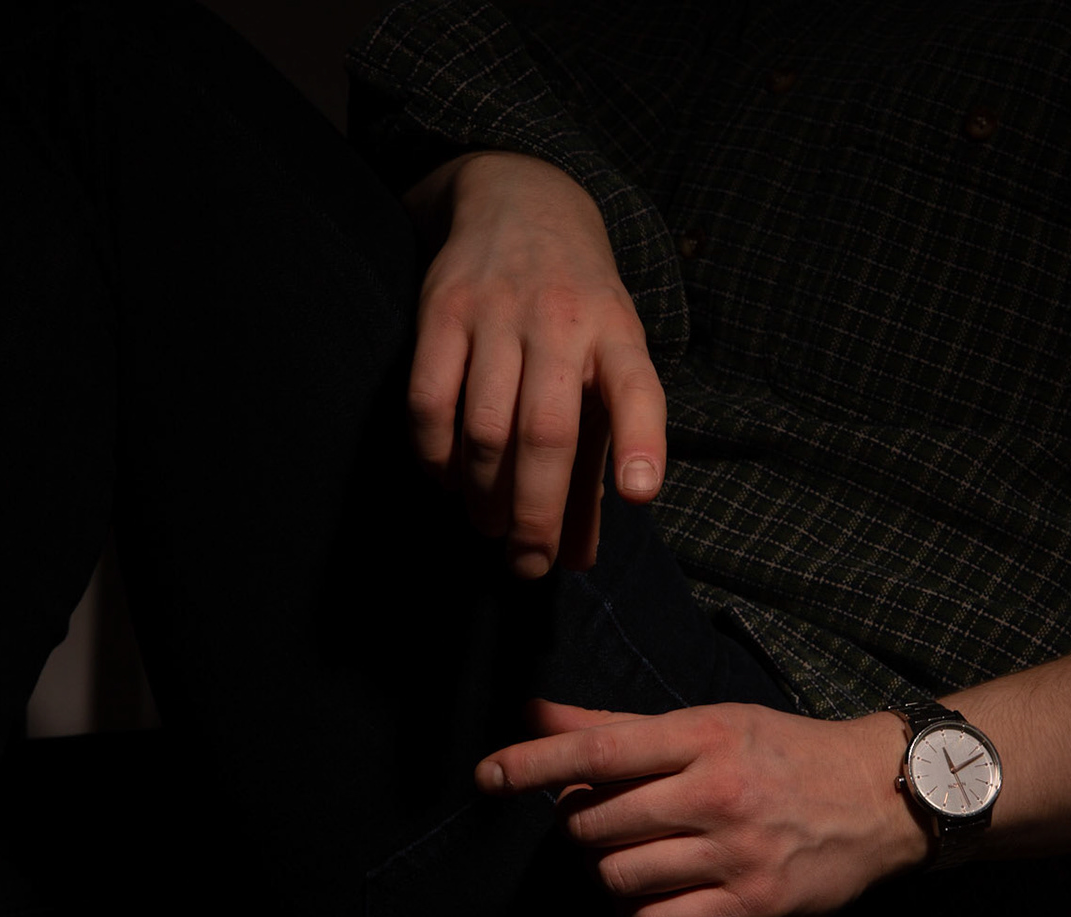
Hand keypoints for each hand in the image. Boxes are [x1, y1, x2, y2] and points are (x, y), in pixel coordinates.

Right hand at [404, 152, 666, 577]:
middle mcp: (561, 320)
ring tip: (489, 528)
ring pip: (486, 427)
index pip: (636, 388)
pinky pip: (429, 401)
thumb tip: (577, 559)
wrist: (522, 200)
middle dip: (537, 513)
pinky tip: (447, 482)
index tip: (640, 494)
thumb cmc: (576, 311)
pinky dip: (435, 456)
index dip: (641, 442)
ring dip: (484, 496)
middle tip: (530, 563)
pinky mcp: (440, 308)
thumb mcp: (604, 367)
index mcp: (616, 333)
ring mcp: (497, 311)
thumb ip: (596, 462)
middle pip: (547, 433)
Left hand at [477, 701, 930, 916]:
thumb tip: (534, 713)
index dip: (533, 764)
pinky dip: (640, 912)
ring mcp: (736, 854)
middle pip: (597, 824)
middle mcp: (717, 795)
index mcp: (703, 738)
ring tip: (637, 855)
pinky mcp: (752, 906)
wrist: (880, 798)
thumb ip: (616, 727)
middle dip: (583, 826)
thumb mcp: (706, 724)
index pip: (598, 752)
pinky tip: (658, 891)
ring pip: (619, 877)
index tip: (486, 776)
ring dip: (610, 871)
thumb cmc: (781, 754)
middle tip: (609, 819)